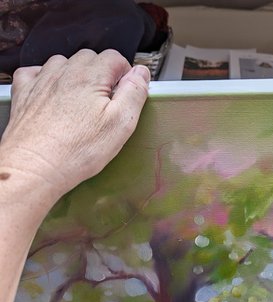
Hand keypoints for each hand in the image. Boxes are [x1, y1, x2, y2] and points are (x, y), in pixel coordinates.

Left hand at [0, 49, 149, 198]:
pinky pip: (36, 73)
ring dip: (76, 76)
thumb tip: (141, 73)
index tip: (125, 93)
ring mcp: (42, 80)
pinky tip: (54, 96)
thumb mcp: (121, 124)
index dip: (125, 74)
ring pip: (64, 64)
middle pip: (90, 58)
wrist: (36, 166)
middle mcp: (65, 72)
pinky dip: (46, 78)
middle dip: (102, 74)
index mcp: (91, 76)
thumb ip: (134, 93)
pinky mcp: (25, 93)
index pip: (116, 58)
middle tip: (106, 102)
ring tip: (81, 102)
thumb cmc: (77, 150)